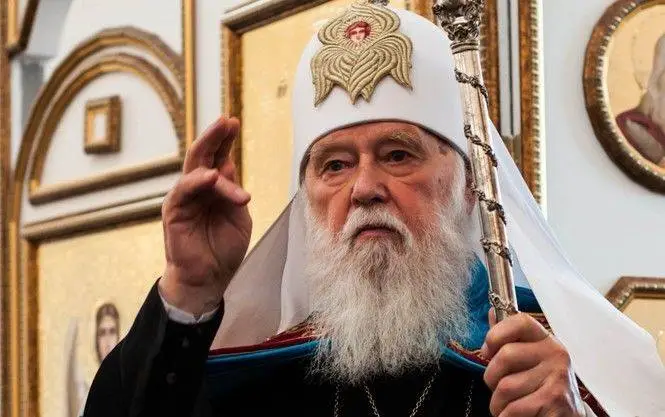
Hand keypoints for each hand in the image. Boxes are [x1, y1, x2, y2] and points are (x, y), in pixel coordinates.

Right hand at [159, 117, 251, 315]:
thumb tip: (227, 165)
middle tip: (227, 120)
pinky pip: (184, 191)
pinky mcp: (174, 212)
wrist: (210, 278)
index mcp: (214, 189)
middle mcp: (197, 190)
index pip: (218, 158)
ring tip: (226, 141)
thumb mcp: (238, 217)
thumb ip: (232, 191)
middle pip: (203, 156)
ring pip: (194, 170)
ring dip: (210, 153)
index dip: (225, 140)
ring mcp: (184, 199)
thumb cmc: (224, 249)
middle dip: (214, 136)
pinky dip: (197, 182)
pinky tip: (212, 176)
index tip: (234, 121)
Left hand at [481, 310, 585, 416]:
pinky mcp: (554, 402)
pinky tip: (516, 415)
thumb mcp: (528, 358)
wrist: (569, 415)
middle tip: (498, 387)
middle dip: (491, 377)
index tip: (488, 351)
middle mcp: (556, 354)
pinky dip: (506, 416)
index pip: (520, 321)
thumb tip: (493, 312)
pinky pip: (512, 409)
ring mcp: (557, 378)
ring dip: (498, 403)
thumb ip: (509, 338)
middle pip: (504, 356)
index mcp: (546, 340)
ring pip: (505, 387)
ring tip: (509, 404)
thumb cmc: (541, 386)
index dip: (496, 334)